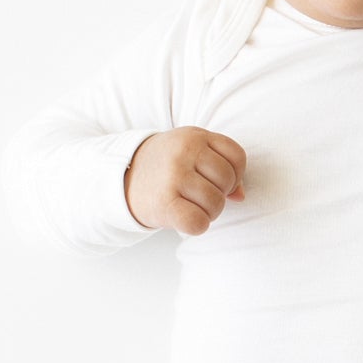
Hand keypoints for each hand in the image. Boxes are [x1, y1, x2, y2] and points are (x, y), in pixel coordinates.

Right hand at [125, 127, 247, 235]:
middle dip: (220, 194)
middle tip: (200, 196)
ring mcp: (174, 176)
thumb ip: (221, 166)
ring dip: (208, 212)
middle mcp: (184, 152)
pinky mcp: (164, 203)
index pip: (237, 156)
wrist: (121, 179)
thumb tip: (241, 196)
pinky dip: (197, 226)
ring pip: (216, 203)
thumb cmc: (166, 168)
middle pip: (227, 180)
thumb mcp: (192, 154)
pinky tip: (185, 218)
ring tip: (191, 206)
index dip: (236, 174)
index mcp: (194, 136)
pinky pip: (199, 222)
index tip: (217, 182)